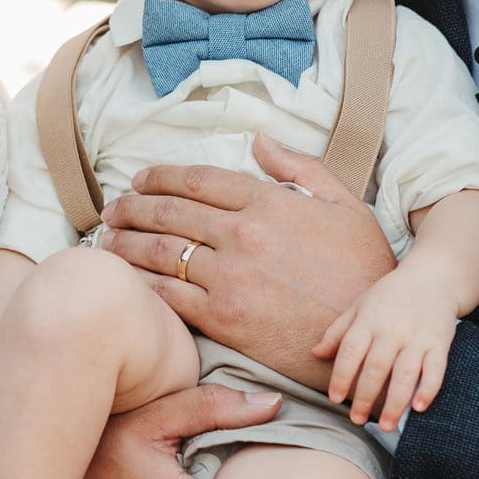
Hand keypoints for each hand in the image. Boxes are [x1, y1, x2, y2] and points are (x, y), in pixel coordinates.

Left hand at [101, 133, 397, 387]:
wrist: (372, 338)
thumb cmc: (366, 271)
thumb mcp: (346, 206)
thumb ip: (300, 168)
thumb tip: (259, 140)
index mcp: (269, 202)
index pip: (198, 179)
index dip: (160, 176)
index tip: (140, 179)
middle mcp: (243, 234)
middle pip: (169, 211)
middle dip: (132, 207)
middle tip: (112, 208)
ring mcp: (230, 278)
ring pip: (159, 252)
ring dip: (124, 242)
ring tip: (106, 239)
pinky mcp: (222, 319)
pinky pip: (167, 296)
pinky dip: (139, 284)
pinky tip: (123, 281)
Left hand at [315, 272, 455, 432]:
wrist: (432, 278)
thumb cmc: (390, 296)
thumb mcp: (359, 307)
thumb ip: (337, 332)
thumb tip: (314, 354)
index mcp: (369, 320)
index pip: (350, 351)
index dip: (341, 376)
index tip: (335, 398)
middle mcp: (392, 330)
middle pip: (376, 368)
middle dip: (366, 398)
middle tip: (357, 420)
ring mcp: (417, 337)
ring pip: (405, 374)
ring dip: (395, 403)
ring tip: (386, 426)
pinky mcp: (440, 342)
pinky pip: (435, 369)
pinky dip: (428, 389)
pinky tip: (419, 408)